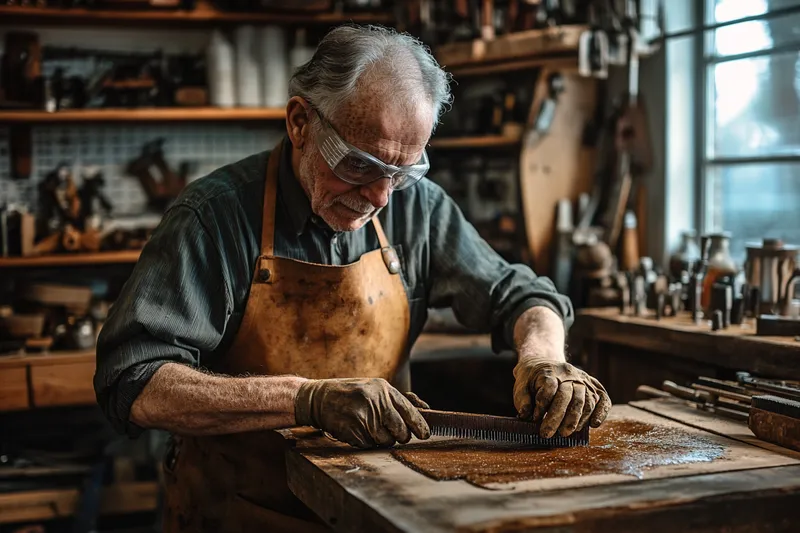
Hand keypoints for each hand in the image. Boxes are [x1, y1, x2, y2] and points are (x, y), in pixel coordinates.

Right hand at [294, 378, 430, 447]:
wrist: (318, 398)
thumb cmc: (350, 393)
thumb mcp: (374, 388)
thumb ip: (398, 400)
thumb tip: (425, 409)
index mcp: (384, 389)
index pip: (409, 411)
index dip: (420, 426)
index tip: (425, 434)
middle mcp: (376, 402)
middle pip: (401, 431)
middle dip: (400, 436)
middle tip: (395, 435)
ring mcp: (364, 417)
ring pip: (386, 441)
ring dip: (382, 440)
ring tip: (370, 428)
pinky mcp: (353, 431)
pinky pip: (369, 445)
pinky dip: (367, 442)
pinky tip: (358, 430)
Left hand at [513, 357, 610, 437]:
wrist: (544, 362)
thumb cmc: (532, 378)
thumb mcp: (520, 384)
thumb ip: (521, 398)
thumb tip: (525, 414)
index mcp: (550, 371)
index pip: (549, 388)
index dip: (542, 405)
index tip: (535, 419)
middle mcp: (569, 374)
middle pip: (567, 396)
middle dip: (557, 418)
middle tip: (548, 434)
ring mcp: (583, 379)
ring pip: (585, 399)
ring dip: (577, 419)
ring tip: (565, 433)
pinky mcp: (593, 385)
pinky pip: (603, 398)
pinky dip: (601, 412)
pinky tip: (594, 425)